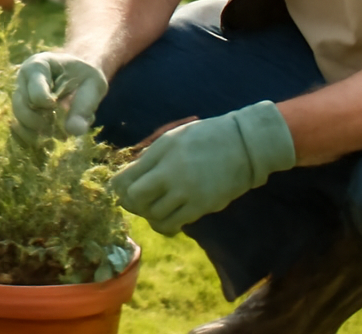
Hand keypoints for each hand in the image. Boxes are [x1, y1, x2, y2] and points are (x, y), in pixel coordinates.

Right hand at [11, 51, 108, 142]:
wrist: (79, 76)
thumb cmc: (84, 76)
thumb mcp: (93, 86)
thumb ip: (85, 106)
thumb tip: (74, 131)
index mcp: (38, 66)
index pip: (34, 90)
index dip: (47, 103)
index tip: (61, 106)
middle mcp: (23, 81)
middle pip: (21, 107)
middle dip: (40, 122)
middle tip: (59, 124)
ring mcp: (20, 97)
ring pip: (19, 121)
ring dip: (39, 132)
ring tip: (60, 133)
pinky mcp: (22, 111)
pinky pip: (21, 129)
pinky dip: (37, 137)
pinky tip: (53, 136)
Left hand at [112, 101, 296, 235]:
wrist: (244, 145)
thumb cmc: (205, 137)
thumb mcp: (172, 139)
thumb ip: (151, 158)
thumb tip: (128, 179)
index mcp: (162, 154)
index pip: (125, 180)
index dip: (117, 188)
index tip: (122, 188)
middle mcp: (172, 175)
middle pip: (136, 201)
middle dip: (131, 202)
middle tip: (137, 199)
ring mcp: (187, 194)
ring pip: (154, 217)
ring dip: (149, 214)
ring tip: (155, 206)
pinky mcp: (202, 208)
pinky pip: (174, 224)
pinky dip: (166, 224)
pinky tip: (170, 215)